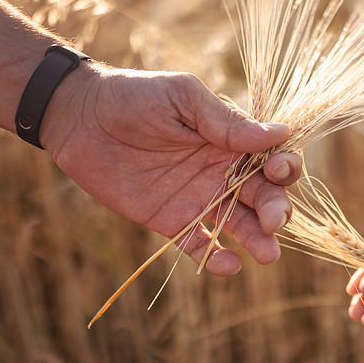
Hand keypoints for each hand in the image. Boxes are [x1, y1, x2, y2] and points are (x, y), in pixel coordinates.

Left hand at [40, 62, 301, 274]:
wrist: (79, 117)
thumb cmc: (135, 95)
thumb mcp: (183, 97)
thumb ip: (226, 121)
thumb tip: (281, 133)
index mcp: (231, 140)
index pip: (271, 158)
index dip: (283, 167)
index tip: (277, 169)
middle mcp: (222, 171)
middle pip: (263, 195)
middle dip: (275, 208)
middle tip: (273, 220)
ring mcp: (199, 198)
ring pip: (239, 224)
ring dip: (257, 239)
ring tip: (267, 254)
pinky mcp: (172, 221)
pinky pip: (199, 243)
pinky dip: (215, 258)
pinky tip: (228, 266)